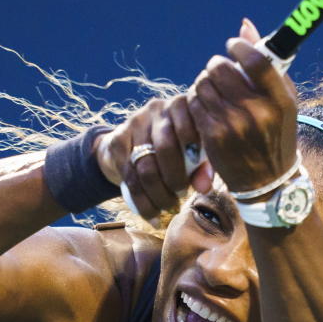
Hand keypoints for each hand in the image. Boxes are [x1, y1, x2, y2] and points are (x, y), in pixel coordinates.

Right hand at [95, 96, 213, 219]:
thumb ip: (202, 167)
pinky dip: (142, 202)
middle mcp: (157, 109)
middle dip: (174, 180)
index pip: (189, 127)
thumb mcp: (191, 155)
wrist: (130, 147)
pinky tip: (152, 216)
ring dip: (158, 195)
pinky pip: (129, 176)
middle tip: (181, 196)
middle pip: (165, 148)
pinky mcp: (117, 140)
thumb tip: (205, 188)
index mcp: (182, 106)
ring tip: (168, 208)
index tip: (196, 179)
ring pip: (146, 166)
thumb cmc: (173, 151)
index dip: (193, 155)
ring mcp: (134, 123)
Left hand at [187, 19, 298, 196]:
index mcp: (280, 99)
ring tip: (212, 91)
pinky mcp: (213, 136)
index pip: (255, 60)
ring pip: (203, 84)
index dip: (239, 47)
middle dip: (215, 66)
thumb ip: (266, 64)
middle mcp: (257, 111)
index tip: (232, 46)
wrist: (266, 181)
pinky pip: (194, 104)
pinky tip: (205, 107)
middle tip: (217, 71)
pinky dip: (196, 101)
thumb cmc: (275, 134)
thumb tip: (244, 26)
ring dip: (203, 83)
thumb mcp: (282, 100)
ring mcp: (233, 125)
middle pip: (221, 69)